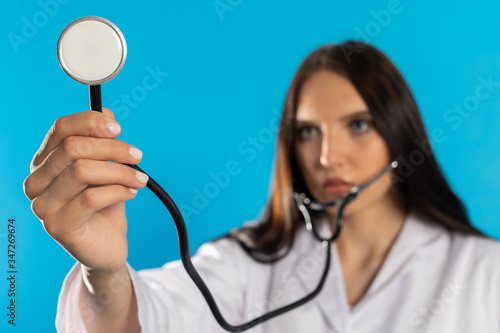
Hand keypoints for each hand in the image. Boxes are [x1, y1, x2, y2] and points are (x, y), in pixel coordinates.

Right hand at [23, 108, 147, 272]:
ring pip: (82, 171)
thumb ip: (103, 143)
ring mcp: (42, 205)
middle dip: (112, 148)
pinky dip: (118, 191)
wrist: (107, 245)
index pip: (60, 129)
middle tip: (137, 155)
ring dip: (119, 171)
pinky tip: (131, 192)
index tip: (118, 128)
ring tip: (140, 178)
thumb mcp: (107, 169)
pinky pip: (91, 198)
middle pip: (73, 148)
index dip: (90, 122)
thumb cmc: (105, 205)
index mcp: (45, 162)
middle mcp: (36, 182)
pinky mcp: (57, 226)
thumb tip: (106, 113)